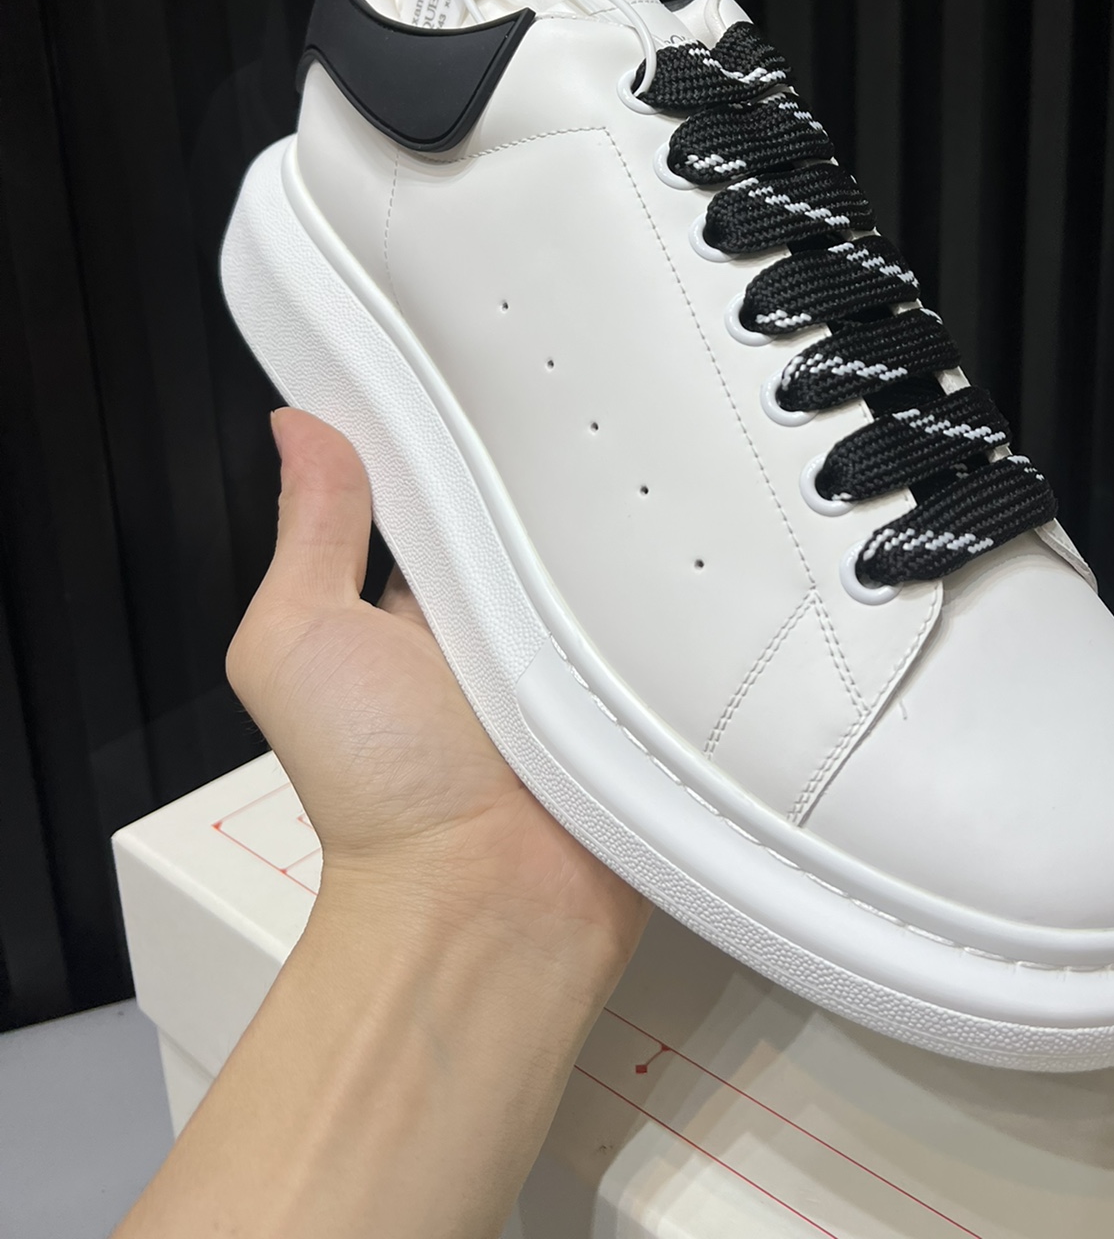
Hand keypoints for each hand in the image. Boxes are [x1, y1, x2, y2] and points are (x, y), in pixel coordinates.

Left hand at [226, 407, 647, 967]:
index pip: (438, 474)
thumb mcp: (297, 642)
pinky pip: (665, 600)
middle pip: (531, 496)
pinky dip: (669, 576)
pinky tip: (673, 543)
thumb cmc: (376, 792)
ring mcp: (575, 640)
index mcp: (413, 592)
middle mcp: (497, 609)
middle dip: (547, 451)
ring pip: (606, 538)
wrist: (484, 901)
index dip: (450, 418)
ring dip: (616, 512)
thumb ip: (308, 536)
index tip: (472, 355)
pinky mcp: (643, 672)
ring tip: (628, 464)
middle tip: (570, 398)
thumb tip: (300, 430)